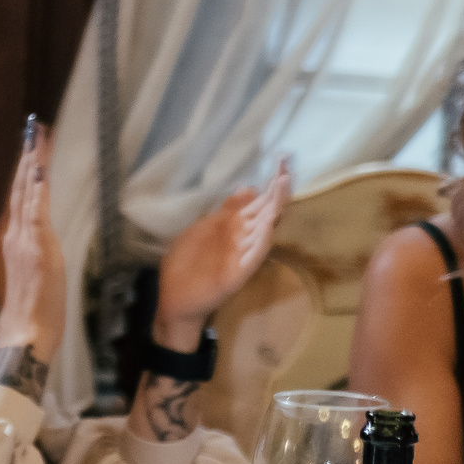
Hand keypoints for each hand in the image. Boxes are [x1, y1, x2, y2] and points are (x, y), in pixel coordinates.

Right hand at [0, 120, 65, 353]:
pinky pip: (36, 205)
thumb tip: (34, 261)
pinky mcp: (36, 246)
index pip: (21, 202)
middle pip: (22, 189)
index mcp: (11, 246)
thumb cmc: (27, 323)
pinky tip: (39, 162)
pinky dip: (36, 182)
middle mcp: (13, 237)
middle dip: (29, 157)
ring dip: (33, 160)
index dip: (25, 175)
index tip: (32, 149)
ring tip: (37, 133)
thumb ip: (30, 267)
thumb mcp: (29, 287)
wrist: (23, 340)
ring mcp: (23, 240)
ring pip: (27, 190)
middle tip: (34, 128)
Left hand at [153, 157, 290, 347]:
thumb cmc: (187, 265)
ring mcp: (243, 255)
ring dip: (272, 210)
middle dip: (276, 191)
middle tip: (287, 169)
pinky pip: (254, 256)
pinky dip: (261, 241)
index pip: (256, 202)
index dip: (269, 185)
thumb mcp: (203, 230)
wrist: (176, 300)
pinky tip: (268, 226)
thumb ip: (226, 211)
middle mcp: (244, 239)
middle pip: (265, 211)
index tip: (281, 163)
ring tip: (281, 188)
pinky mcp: (238, 273)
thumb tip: (248, 188)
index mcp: (234, 227)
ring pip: (263, 230)